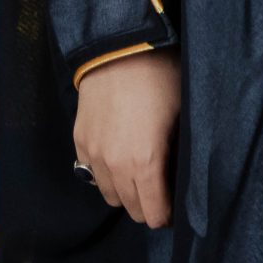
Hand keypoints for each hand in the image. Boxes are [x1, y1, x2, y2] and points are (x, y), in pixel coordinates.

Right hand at [72, 49, 178, 228]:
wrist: (119, 47)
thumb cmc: (161, 76)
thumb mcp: (183, 114)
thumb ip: (180, 151)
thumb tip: (182, 172)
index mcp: (145, 163)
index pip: (154, 212)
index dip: (167, 215)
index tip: (176, 207)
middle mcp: (115, 166)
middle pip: (131, 209)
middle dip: (148, 206)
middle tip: (162, 192)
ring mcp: (93, 155)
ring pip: (109, 195)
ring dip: (125, 192)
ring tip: (140, 176)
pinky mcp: (80, 141)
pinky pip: (92, 173)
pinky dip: (106, 174)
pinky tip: (120, 158)